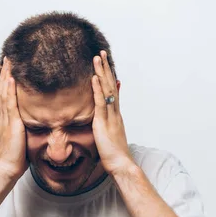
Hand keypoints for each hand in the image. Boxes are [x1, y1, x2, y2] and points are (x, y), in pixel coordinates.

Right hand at [0, 57, 27, 179]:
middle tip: (8, 56)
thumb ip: (28, 125)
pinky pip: (9, 104)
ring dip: (6, 75)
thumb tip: (37, 119)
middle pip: (3, 88)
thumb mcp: (24, 135)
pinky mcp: (11, 123)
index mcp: (8, 117)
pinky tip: (11, 79)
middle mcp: (5, 115)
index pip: (7, 93)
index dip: (8, 79)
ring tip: (9, 61)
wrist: (9, 167)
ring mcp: (6, 118)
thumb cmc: (18, 155)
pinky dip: (9, 90)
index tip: (11, 66)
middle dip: (6, 72)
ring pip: (4, 92)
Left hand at [91, 51, 135, 175]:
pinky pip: (101, 103)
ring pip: (106, 90)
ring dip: (101, 73)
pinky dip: (97, 90)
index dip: (108, 76)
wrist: (122, 164)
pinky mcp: (104, 123)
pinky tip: (94, 78)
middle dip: (106, 68)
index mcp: (115, 115)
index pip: (112, 91)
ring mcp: (111, 116)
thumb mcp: (110, 136)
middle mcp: (115, 112)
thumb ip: (108, 125)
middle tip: (101, 52)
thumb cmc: (115, 154)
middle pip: (110, 86)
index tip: (105, 63)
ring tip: (97, 58)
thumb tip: (104, 120)